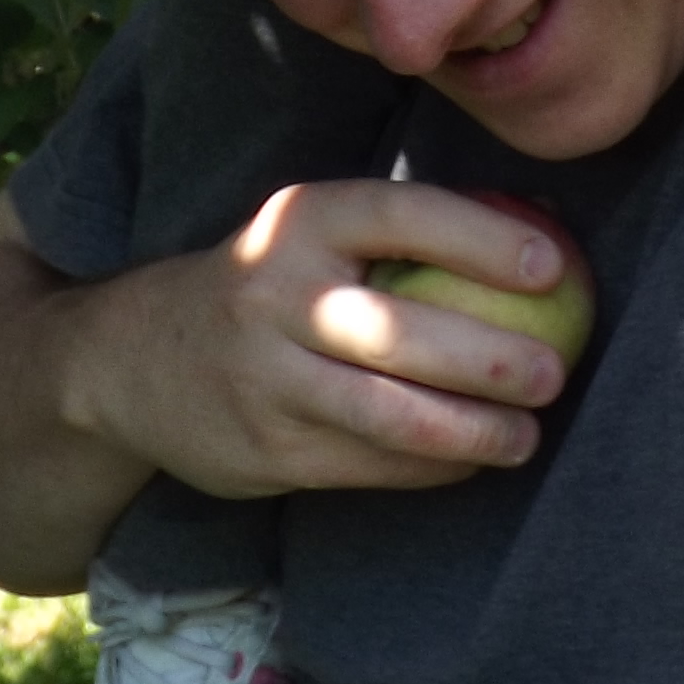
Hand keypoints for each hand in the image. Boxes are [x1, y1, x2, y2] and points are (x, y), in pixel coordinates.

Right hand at [60, 178, 584, 502]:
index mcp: (299, 220)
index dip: (479, 237)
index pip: (399, 216)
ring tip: (528, 435)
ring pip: (386, 415)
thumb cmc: (263, 284)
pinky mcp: (266, 450)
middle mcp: (276, 294)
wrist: (129, 359)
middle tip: (554, 372)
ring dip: (471, 431)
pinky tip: (473, 460)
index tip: (550, 264)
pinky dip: (431, 467)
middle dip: (487, 357)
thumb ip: (399, 232)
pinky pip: (368, 465)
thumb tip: (545, 228)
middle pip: (398, 330)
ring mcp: (267, 379)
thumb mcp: (305, 232)